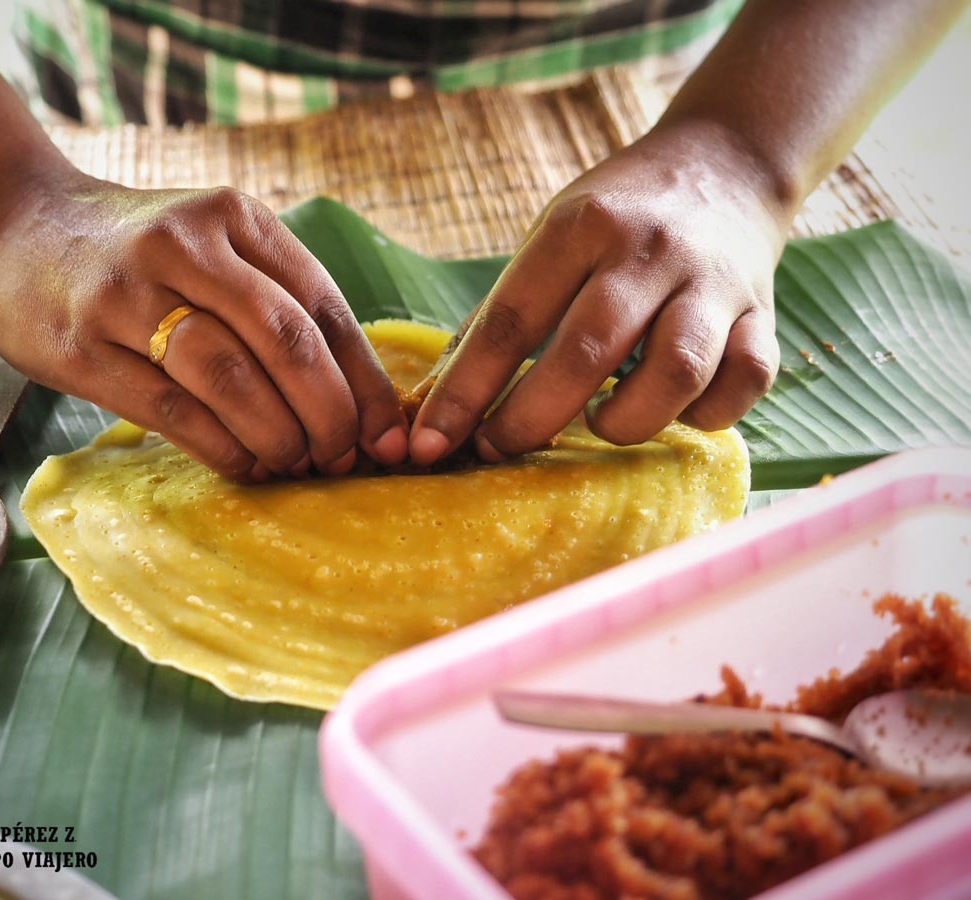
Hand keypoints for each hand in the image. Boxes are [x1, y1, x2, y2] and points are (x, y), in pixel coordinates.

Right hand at [0, 173, 408, 480]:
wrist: (8, 225)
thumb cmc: (133, 250)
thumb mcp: (208, 242)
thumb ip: (272, 297)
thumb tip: (353, 396)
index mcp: (232, 216)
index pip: (322, 304)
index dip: (364, 378)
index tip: (388, 432)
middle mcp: (183, 245)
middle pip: (287, 341)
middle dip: (331, 413)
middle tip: (345, 457)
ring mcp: (127, 295)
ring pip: (232, 380)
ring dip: (280, 436)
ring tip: (298, 463)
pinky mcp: (83, 348)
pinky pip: (173, 412)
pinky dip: (223, 449)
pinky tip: (247, 466)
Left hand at [409, 122, 790, 464]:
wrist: (727, 162)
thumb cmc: (618, 215)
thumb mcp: (551, 236)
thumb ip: (503, 314)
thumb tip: (436, 400)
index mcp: (581, 228)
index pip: (511, 320)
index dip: (466, 390)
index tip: (429, 443)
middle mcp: (647, 252)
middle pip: (586, 353)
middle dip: (530, 419)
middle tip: (498, 448)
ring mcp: (712, 282)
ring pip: (676, 372)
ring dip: (628, 419)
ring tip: (600, 421)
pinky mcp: (764, 312)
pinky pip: (746, 381)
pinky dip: (708, 413)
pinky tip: (675, 410)